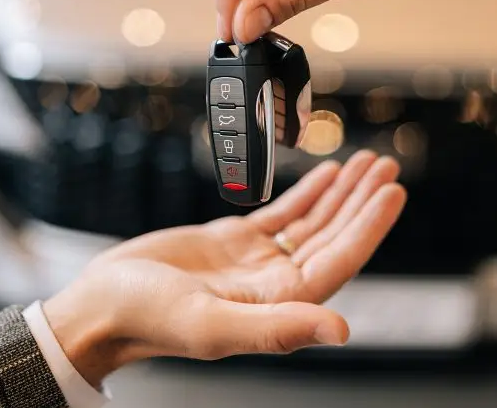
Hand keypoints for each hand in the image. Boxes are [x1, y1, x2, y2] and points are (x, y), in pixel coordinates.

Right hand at [43, 150, 405, 385]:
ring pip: (312, 222)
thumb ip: (278, 329)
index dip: (369, 227)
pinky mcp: (233, 241)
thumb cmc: (149, 320)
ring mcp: (256, 261)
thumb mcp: (213, 324)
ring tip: (368, 164)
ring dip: (341, 193)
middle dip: (362, 201)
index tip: (393, 193)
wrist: (103, 305)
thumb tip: (341, 332)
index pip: (339, 260)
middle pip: (333, 236)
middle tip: (388, 167)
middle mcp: (275, 284)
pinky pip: (281, 213)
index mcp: (279, 305)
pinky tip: (327, 173)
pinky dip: (306, 193)